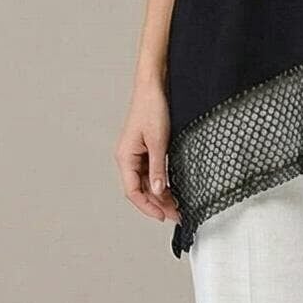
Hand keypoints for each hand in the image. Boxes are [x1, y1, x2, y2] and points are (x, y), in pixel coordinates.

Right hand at [115, 78, 180, 225]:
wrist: (154, 85)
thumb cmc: (152, 107)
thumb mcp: (159, 141)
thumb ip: (158, 168)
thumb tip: (159, 192)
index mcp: (125, 157)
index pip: (133, 191)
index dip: (148, 206)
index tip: (163, 216)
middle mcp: (128, 158)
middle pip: (141, 189)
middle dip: (158, 204)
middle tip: (177, 214)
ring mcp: (137, 154)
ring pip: (148, 182)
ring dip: (161, 195)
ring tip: (178, 206)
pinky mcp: (147, 149)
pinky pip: (152, 172)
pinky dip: (162, 182)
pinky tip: (174, 189)